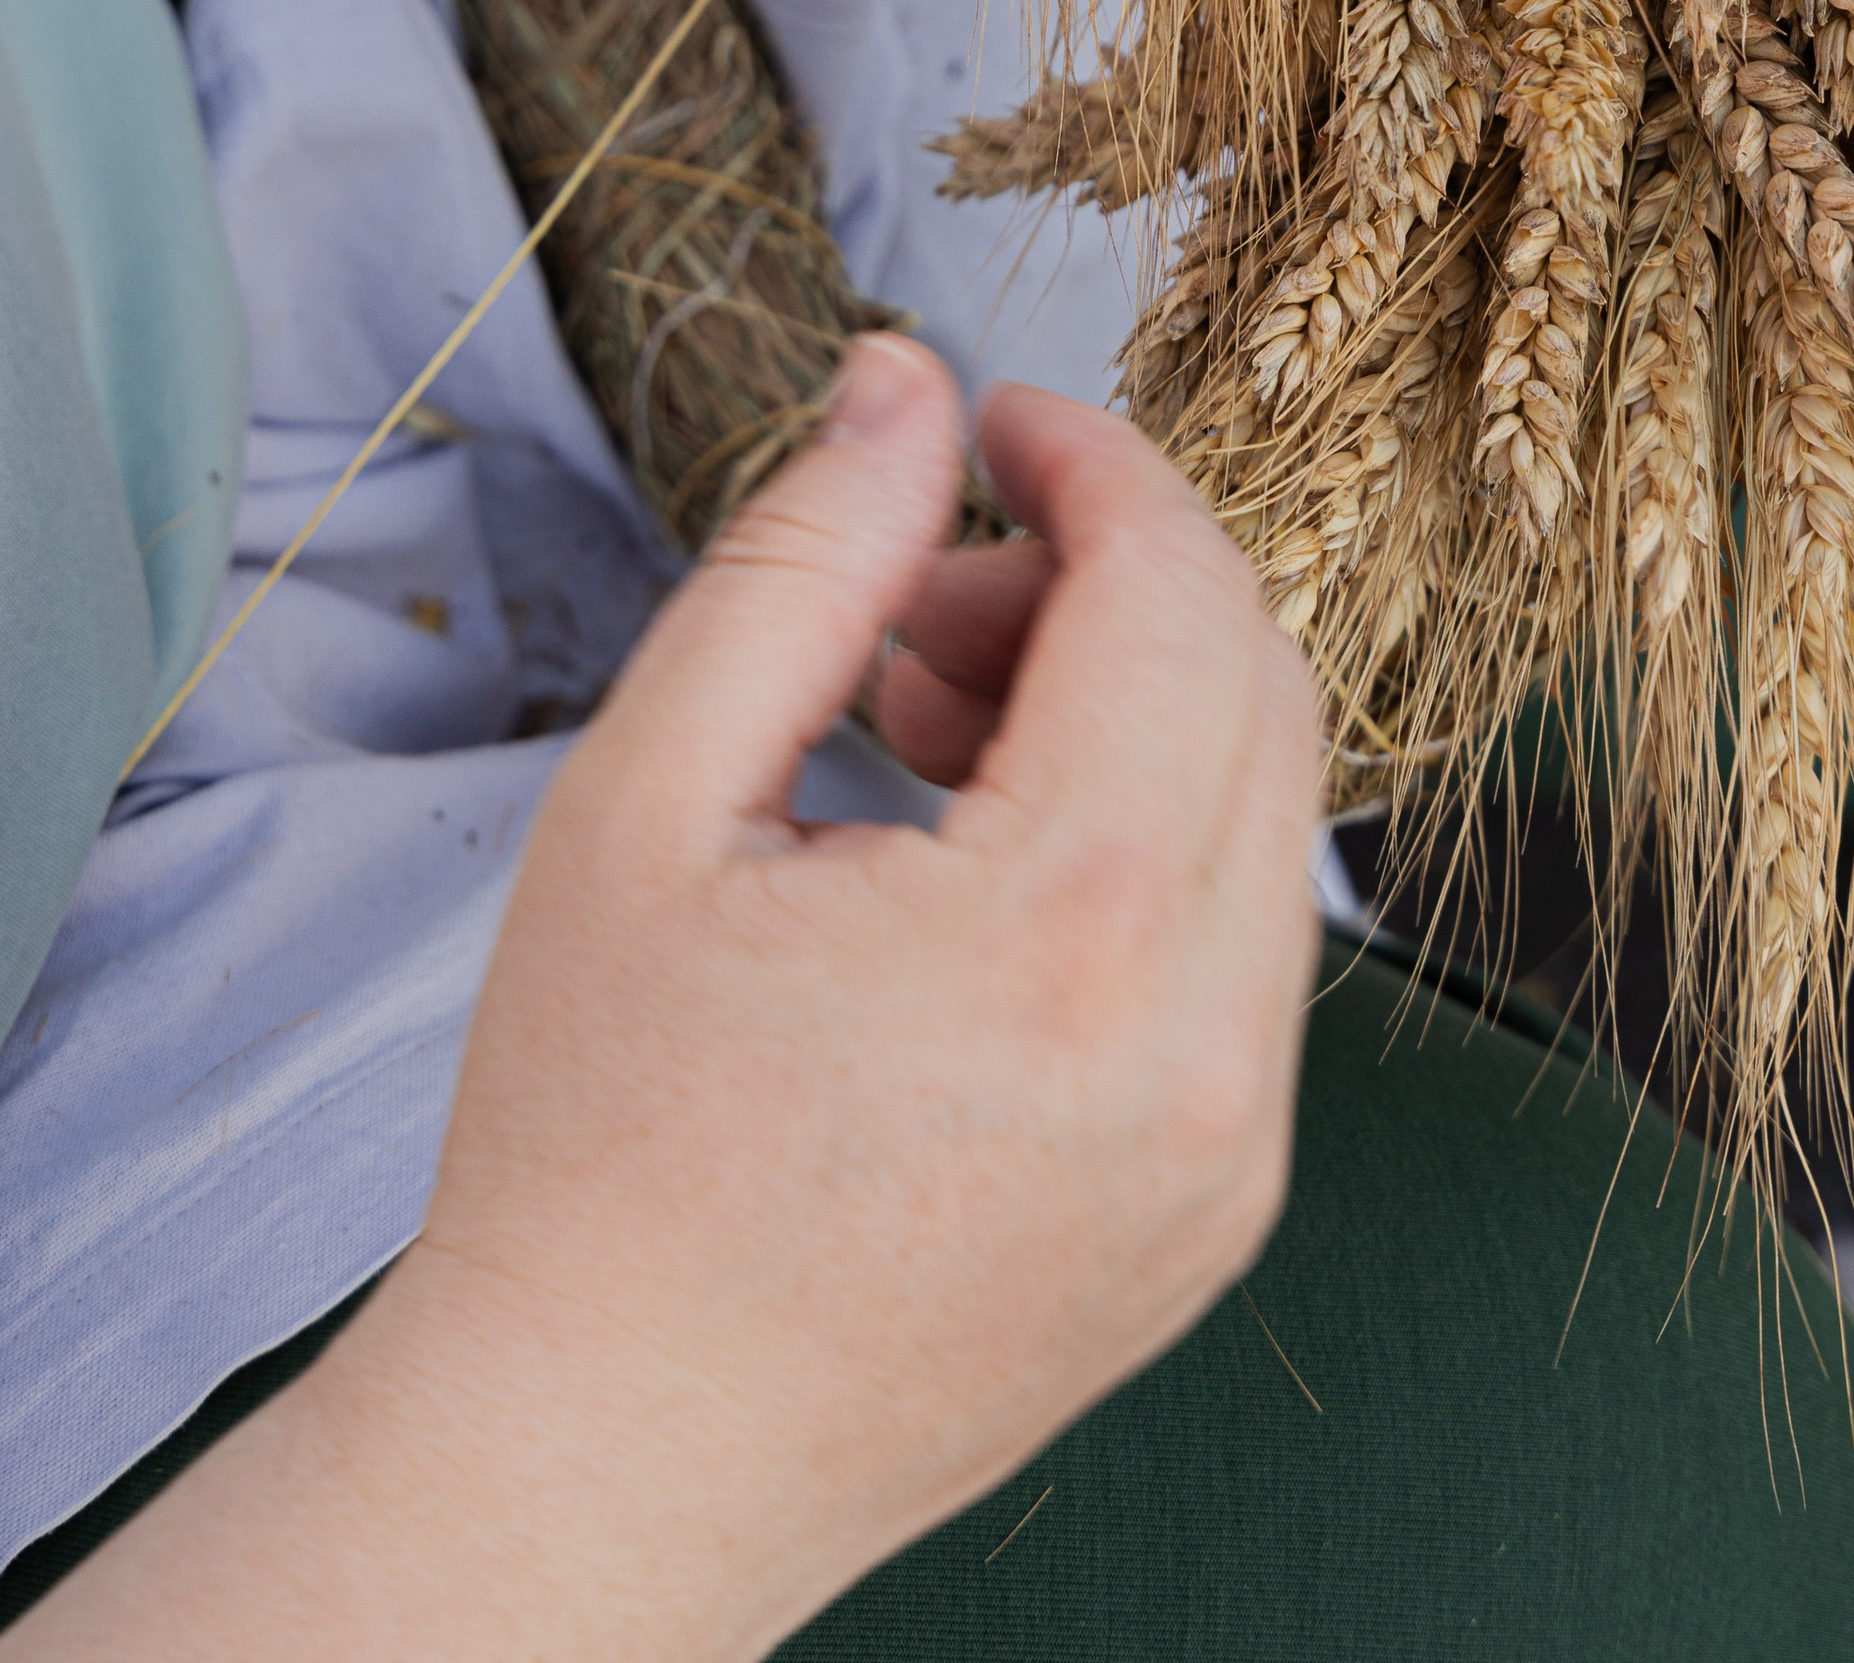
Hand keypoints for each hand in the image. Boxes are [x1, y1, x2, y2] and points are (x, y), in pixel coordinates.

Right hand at [7, 340, 1324, 1662]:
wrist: (600, 1473)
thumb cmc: (589, 1145)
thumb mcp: (647, 801)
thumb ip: (803, 561)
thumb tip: (910, 379)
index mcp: (1065, 938)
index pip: (1177, 595)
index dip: (1097, 466)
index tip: (994, 425)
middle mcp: (1203, 1051)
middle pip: (1258, 684)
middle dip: (1109, 581)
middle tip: (920, 605)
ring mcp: (1234, 1149)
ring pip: (1264, 814)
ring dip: (1129, 713)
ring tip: (917, 733)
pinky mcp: (1224, 1211)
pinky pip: (1244, 949)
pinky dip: (1141, 851)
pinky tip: (970, 871)